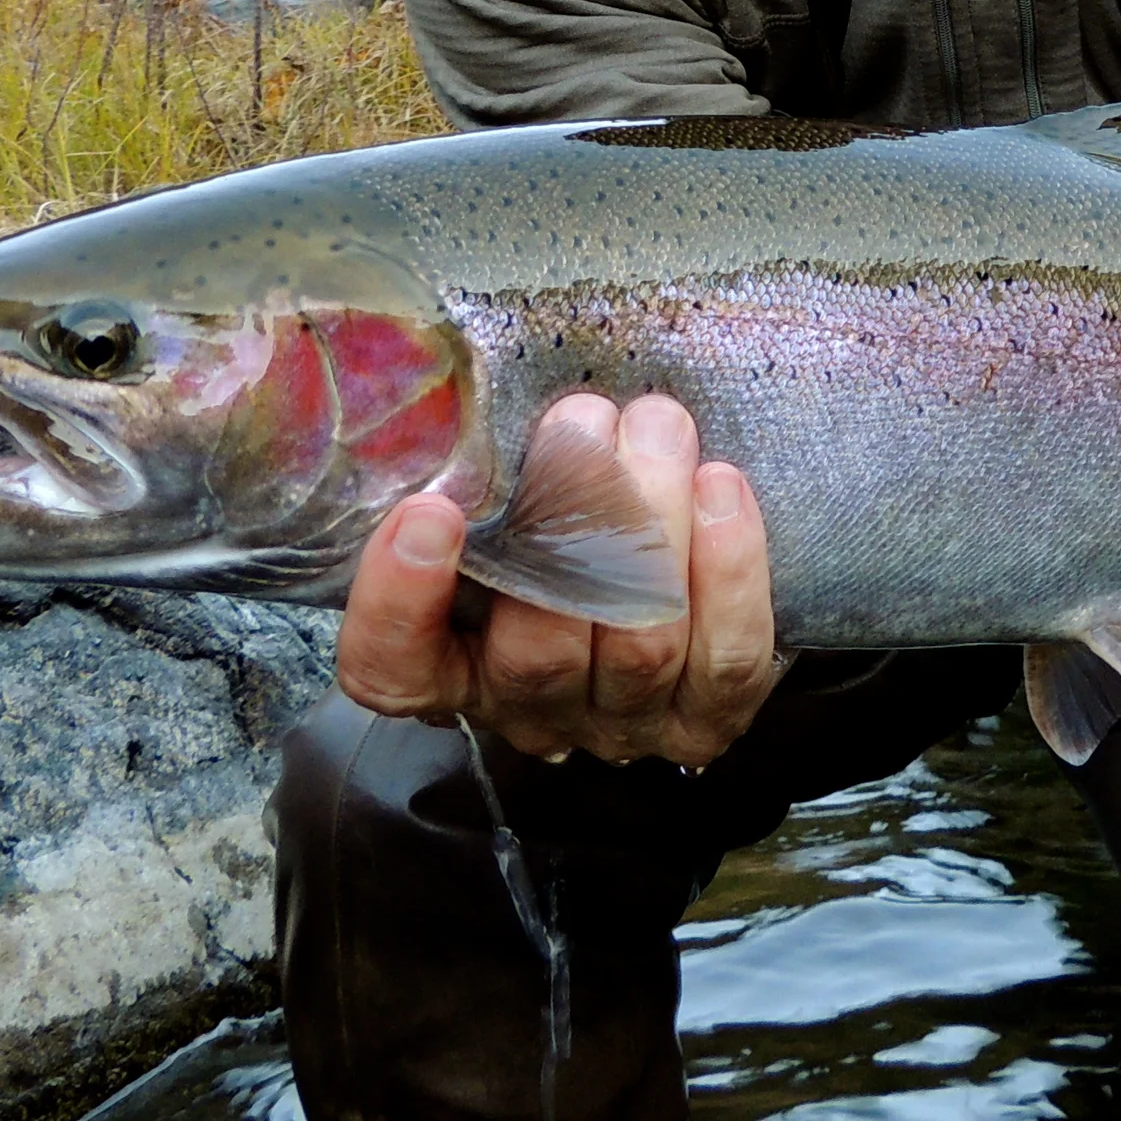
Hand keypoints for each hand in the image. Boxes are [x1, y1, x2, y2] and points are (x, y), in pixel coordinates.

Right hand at [334, 391, 779, 765]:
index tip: (427, 510)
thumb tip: (474, 397)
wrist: (688, 575)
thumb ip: (487, 477)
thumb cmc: (574, 518)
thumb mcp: (510, 502)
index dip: (399, 604)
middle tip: (582, 419)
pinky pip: (724, 657)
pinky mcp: (710, 716)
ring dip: (654, 522)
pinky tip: (719, 487)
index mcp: (453, 666)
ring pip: (639, 645)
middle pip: (537, 652)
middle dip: (567, 521)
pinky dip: (728, 569)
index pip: (392, 670)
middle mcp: (531, 708)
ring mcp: (623, 723)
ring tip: (658, 425)